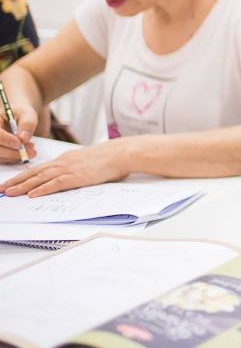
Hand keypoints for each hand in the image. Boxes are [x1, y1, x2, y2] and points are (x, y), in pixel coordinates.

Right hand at [0, 100, 38, 163]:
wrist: (18, 117)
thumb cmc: (21, 113)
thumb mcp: (27, 114)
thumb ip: (27, 124)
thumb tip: (23, 138)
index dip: (6, 140)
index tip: (19, 144)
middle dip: (13, 152)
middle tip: (32, 151)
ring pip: (0, 156)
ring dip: (16, 156)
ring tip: (32, 151)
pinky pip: (4, 159)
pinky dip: (15, 158)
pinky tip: (26, 153)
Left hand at [2, 139, 127, 196]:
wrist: (122, 153)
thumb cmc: (110, 158)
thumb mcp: (88, 161)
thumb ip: (77, 168)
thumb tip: (71, 177)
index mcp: (66, 159)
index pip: (39, 168)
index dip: (23, 175)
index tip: (12, 181)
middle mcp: (63, 162)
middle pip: (34, 172)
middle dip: (16, 181)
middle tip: (2, 188)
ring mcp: (68, 169)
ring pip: (40, 178)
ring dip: (22, 186)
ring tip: (9, 192)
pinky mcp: (76, 176)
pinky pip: (54, 184)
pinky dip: (41, 189)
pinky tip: (31, 195)